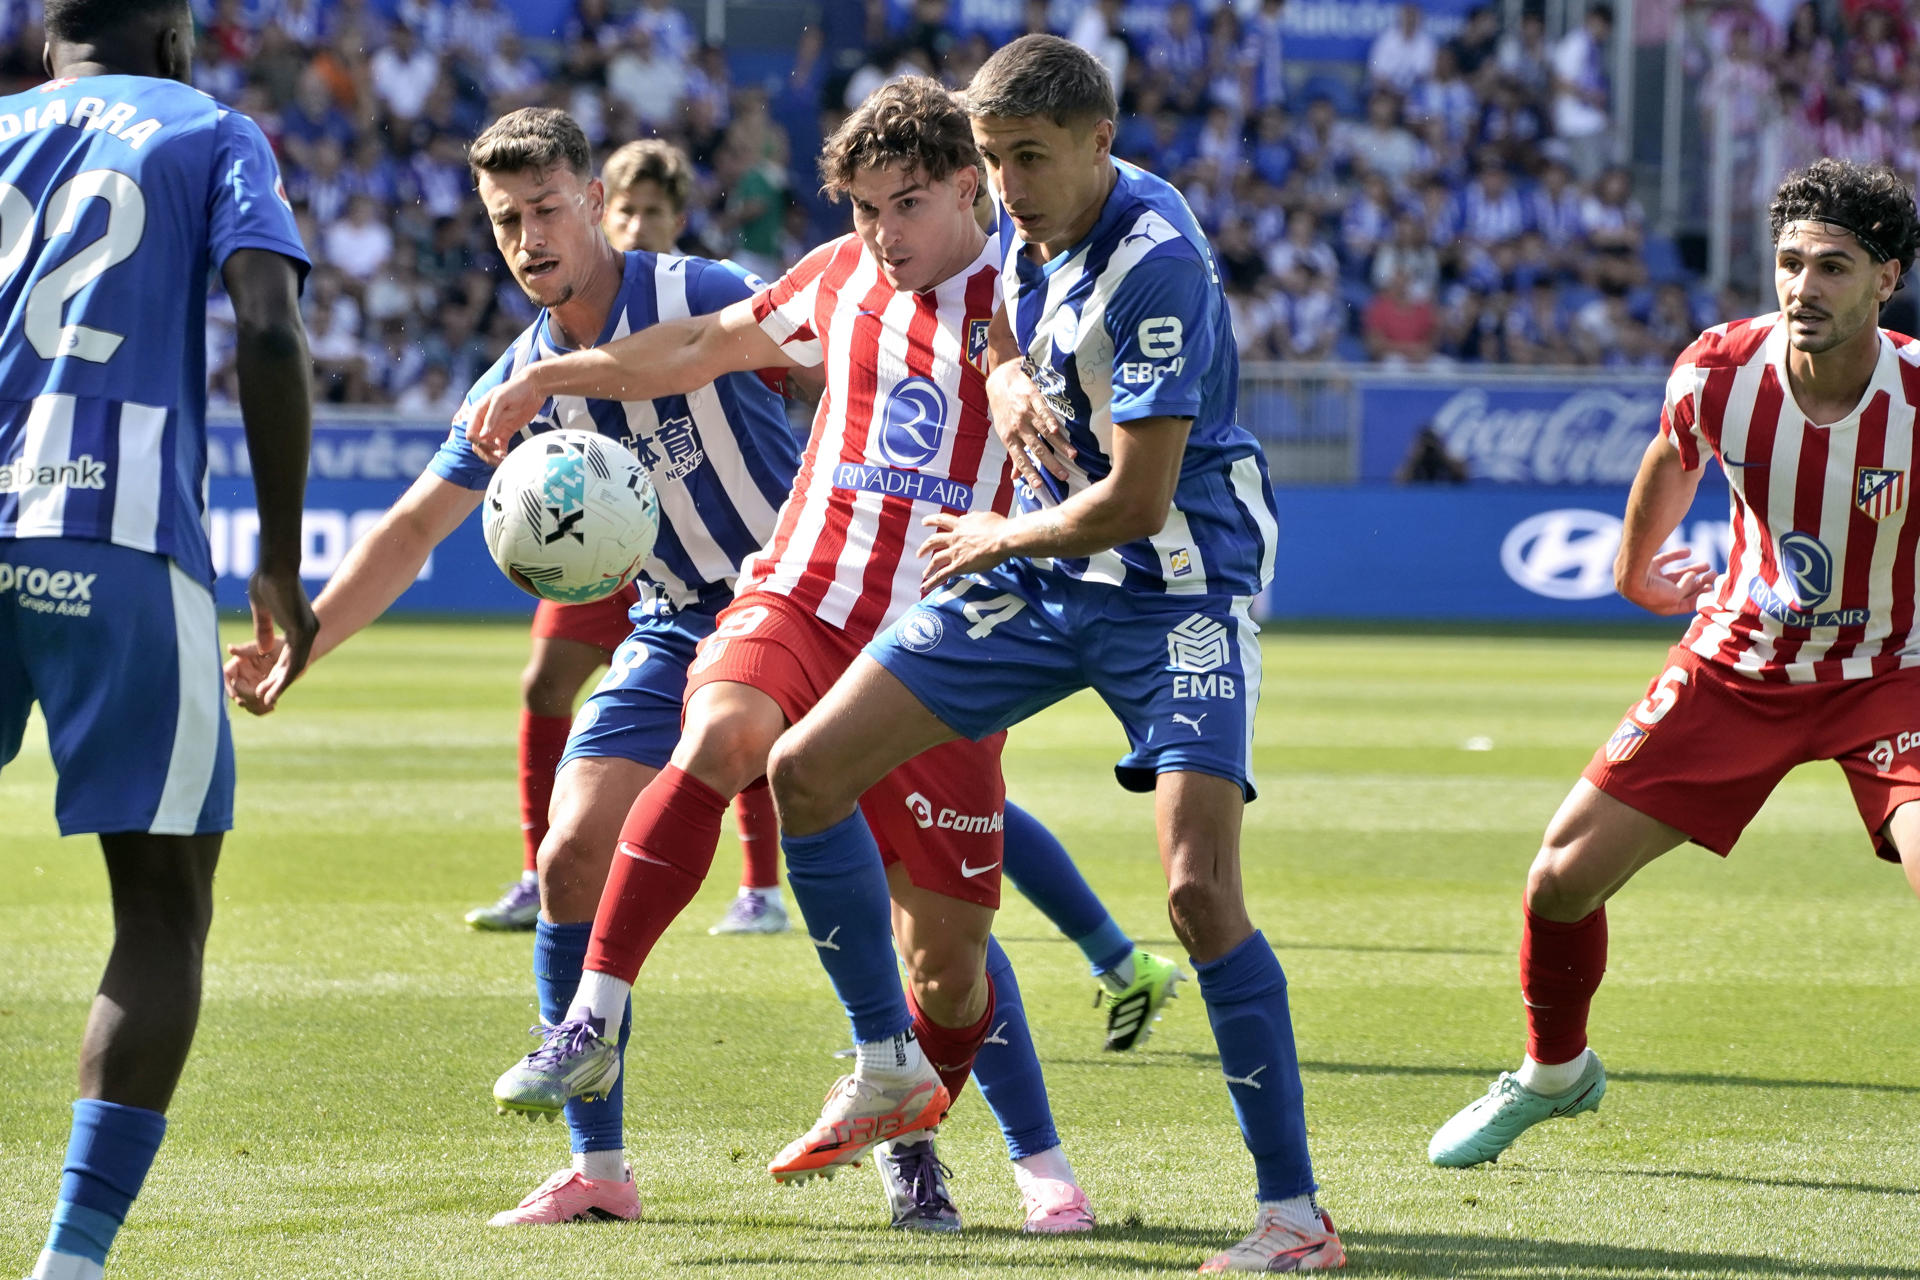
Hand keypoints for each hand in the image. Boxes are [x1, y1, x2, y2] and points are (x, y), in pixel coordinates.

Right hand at [226, 563, 318, 713]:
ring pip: (295, 666)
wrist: (277, 564)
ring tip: (268, 701)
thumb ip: (264, 629)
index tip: (264, 684)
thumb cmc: (268, 579)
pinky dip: (283, 678)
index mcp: (297, 625)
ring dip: (280, 685)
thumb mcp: (263, 608)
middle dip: (278, 682)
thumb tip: (265, 650)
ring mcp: (307, 631)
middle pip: (293, 663)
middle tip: (267, 699)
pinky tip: (273, 690)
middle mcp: (307, 630)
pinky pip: (294, 662)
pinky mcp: (303, 631)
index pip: (288, 655)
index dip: (276, 670)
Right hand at [465, 371, 545, 464]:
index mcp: (478, 412)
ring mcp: (495, 427)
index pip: (471, 434)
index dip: (479, 443)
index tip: (493, 445)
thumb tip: (482, 436)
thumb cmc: (515, 388)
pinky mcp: (506, 431)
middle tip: (500, 459)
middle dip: (486, 454)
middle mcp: (484, 422)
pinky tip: (509, 458)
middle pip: (478, 444)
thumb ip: (491, 416)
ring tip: (505, 460)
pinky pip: (500, 447)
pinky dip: (502, 454)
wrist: (534, 387)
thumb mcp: (501, 398)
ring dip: (493, 457)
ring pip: (488, 448)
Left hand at [920, 510, 1009, 590]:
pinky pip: (942, 575)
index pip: (942, 520)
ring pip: (936, 561)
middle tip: (920, 553)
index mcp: (961, 525)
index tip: (924, 522)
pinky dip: (932, 582)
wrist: (1003, 539)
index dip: (932, 521)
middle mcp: (955, 538)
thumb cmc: (998, 527)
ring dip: (928, 568)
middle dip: (925, 548)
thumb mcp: (983, 516)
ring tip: (924, 574)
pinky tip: (924, 588)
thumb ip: (971, 517)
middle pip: (934, 542)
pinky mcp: (959, 566)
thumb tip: (964, 517)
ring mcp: (955, 552)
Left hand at [986, 361, 1070, 489]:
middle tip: (1064, 476)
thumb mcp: (1004, 432)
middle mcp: (1017, 427)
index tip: (1040, 486)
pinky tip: (1057, 430)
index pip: (1021, 459)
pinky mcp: (1032, 398)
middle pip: (1036, 449)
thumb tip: (1015, 478)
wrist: (999, 380)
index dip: (1030, 473)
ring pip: (1043, 432)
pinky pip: (1043, 411)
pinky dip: (1050, 421)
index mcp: (1009, 438)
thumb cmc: (1003, 410)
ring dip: (1059, 445)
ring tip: (1072, 456)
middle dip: (1050, 464)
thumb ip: (1013, 455)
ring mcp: (1025, 412)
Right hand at [1621, 547, 1712, 615]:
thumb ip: (1687, 588)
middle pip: (1683, 589)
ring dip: (1692, 570)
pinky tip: (1688, 552)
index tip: (1712, 587)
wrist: (1630, 577)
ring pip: (1676, 575)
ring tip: (1707, 565)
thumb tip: (1693, 577)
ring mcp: (1652, 581)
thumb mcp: (1676, 595)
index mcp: (1664, 608)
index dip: (1701, 595)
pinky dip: (1676, 556)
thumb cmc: (1652, 591)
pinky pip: (1665, 561)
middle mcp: (1658, 595)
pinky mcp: (1648, 567)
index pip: (1687, 603)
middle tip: (1714, 574)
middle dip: (1700, 582)